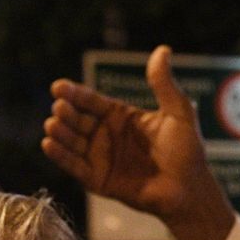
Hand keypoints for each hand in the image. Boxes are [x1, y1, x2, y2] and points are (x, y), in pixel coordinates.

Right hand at [42, 45, 235, 239]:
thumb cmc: (187, 151)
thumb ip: (164, 84)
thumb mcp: (178, 112)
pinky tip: (49, 144)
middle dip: (66, 113)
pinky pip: (76, 167)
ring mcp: (101, 158)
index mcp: (120, 117)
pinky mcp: (99, 181)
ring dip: (60, 133)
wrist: (190, 189)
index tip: (59, 87)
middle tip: (59, 107)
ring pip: (73, 142)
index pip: (92, 101)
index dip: (75, 94)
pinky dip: (61, 157)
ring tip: (52, 124)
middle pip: (78, 120)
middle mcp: (106, 136)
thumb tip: (163, 50)